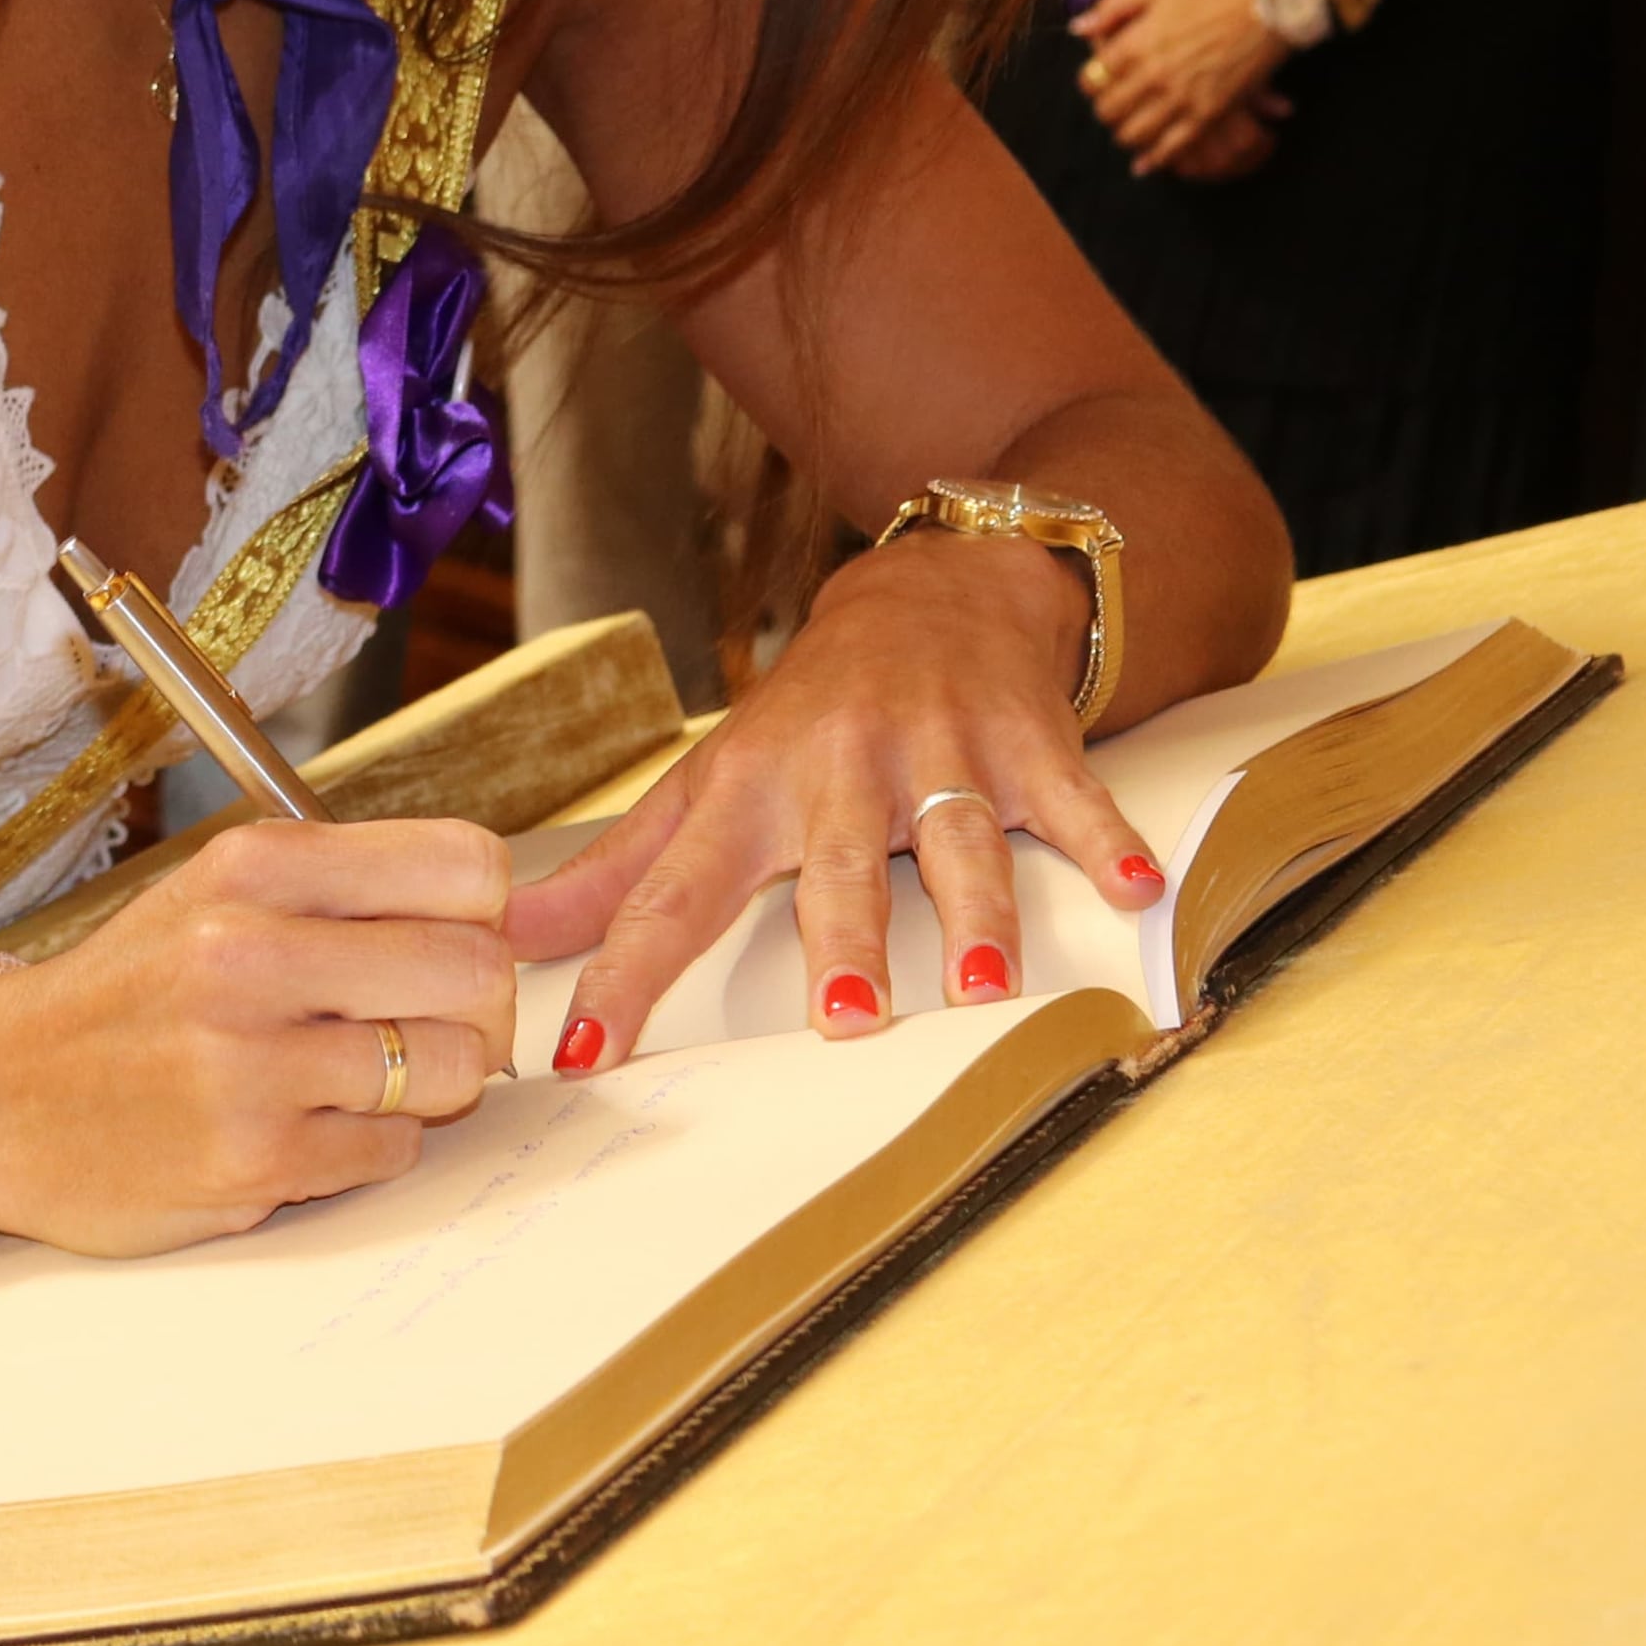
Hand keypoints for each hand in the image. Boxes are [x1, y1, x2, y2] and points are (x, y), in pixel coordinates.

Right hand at [0, 818, 516, 1256]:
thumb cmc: (130, 996)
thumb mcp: (217, 895)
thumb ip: (344, 891)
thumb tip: (496, 921)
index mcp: (255, 867)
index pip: (467, 866)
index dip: (484, 914)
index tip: (451, 940)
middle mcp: (251, 953)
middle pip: (478, 970)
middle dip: (474, 1009)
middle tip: (428, 1026)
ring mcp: (251, 1063)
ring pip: (455, 1069)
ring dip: (432, 1086)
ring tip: (368, 1082)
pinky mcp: (251, 1160)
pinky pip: (395, 1151)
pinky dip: (373, 1146)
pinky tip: (314, 1128)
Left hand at [511, 530, 1156, 1066]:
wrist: (931, 593)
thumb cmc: (806, 718)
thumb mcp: (708, 782)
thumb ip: (615, 872)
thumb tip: (506, 934)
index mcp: (751, 791)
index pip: (673, 895)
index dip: (623, 974)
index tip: (580, 1051)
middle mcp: (841, 769)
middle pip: (837, 867)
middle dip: (844, 937)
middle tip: (846, 1017)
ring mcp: (943, 751)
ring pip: (959, 841)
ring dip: (977, 913)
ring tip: (984, 988)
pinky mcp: (1030, 742)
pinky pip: (1075, 798)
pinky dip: (1108, 840)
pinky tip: (1138, 887)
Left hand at [1074, 0, 1290, 175]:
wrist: (1267, 2)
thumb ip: (1113, 6)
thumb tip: (1079, 28)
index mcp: (1135, 43)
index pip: (1092, 79)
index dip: (1090, 82)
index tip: (1097, 81)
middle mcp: (1152, 75)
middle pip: (1108, 111)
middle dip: (1106, 110)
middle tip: (1114, 106)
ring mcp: (1180, 98)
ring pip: (1134, 134)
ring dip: (1125, 135)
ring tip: (1129, 129)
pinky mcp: (1208, 114)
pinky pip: (1172, 147)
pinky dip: (1155, 160)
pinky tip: (1146, 166)